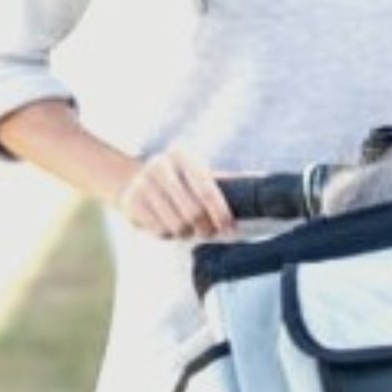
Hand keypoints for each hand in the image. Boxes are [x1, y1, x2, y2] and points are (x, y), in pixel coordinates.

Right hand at [115, 147, 235, 239]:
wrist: (131, 180)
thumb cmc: (179, 181)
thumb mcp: (198, 174)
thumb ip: (225, 181)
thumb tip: (260, 181)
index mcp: (182, 156)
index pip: (207, 191)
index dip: (222, 214)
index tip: (231, 230)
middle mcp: (160, 166)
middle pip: (193, 212)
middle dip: (205, 229)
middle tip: (208, 233)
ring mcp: (142, 184)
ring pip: (177, 225)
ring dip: (187, 233)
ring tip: (188, 229)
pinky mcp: (130, 202)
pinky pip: (159, 231)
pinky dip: (168, 234)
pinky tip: (168, 225)